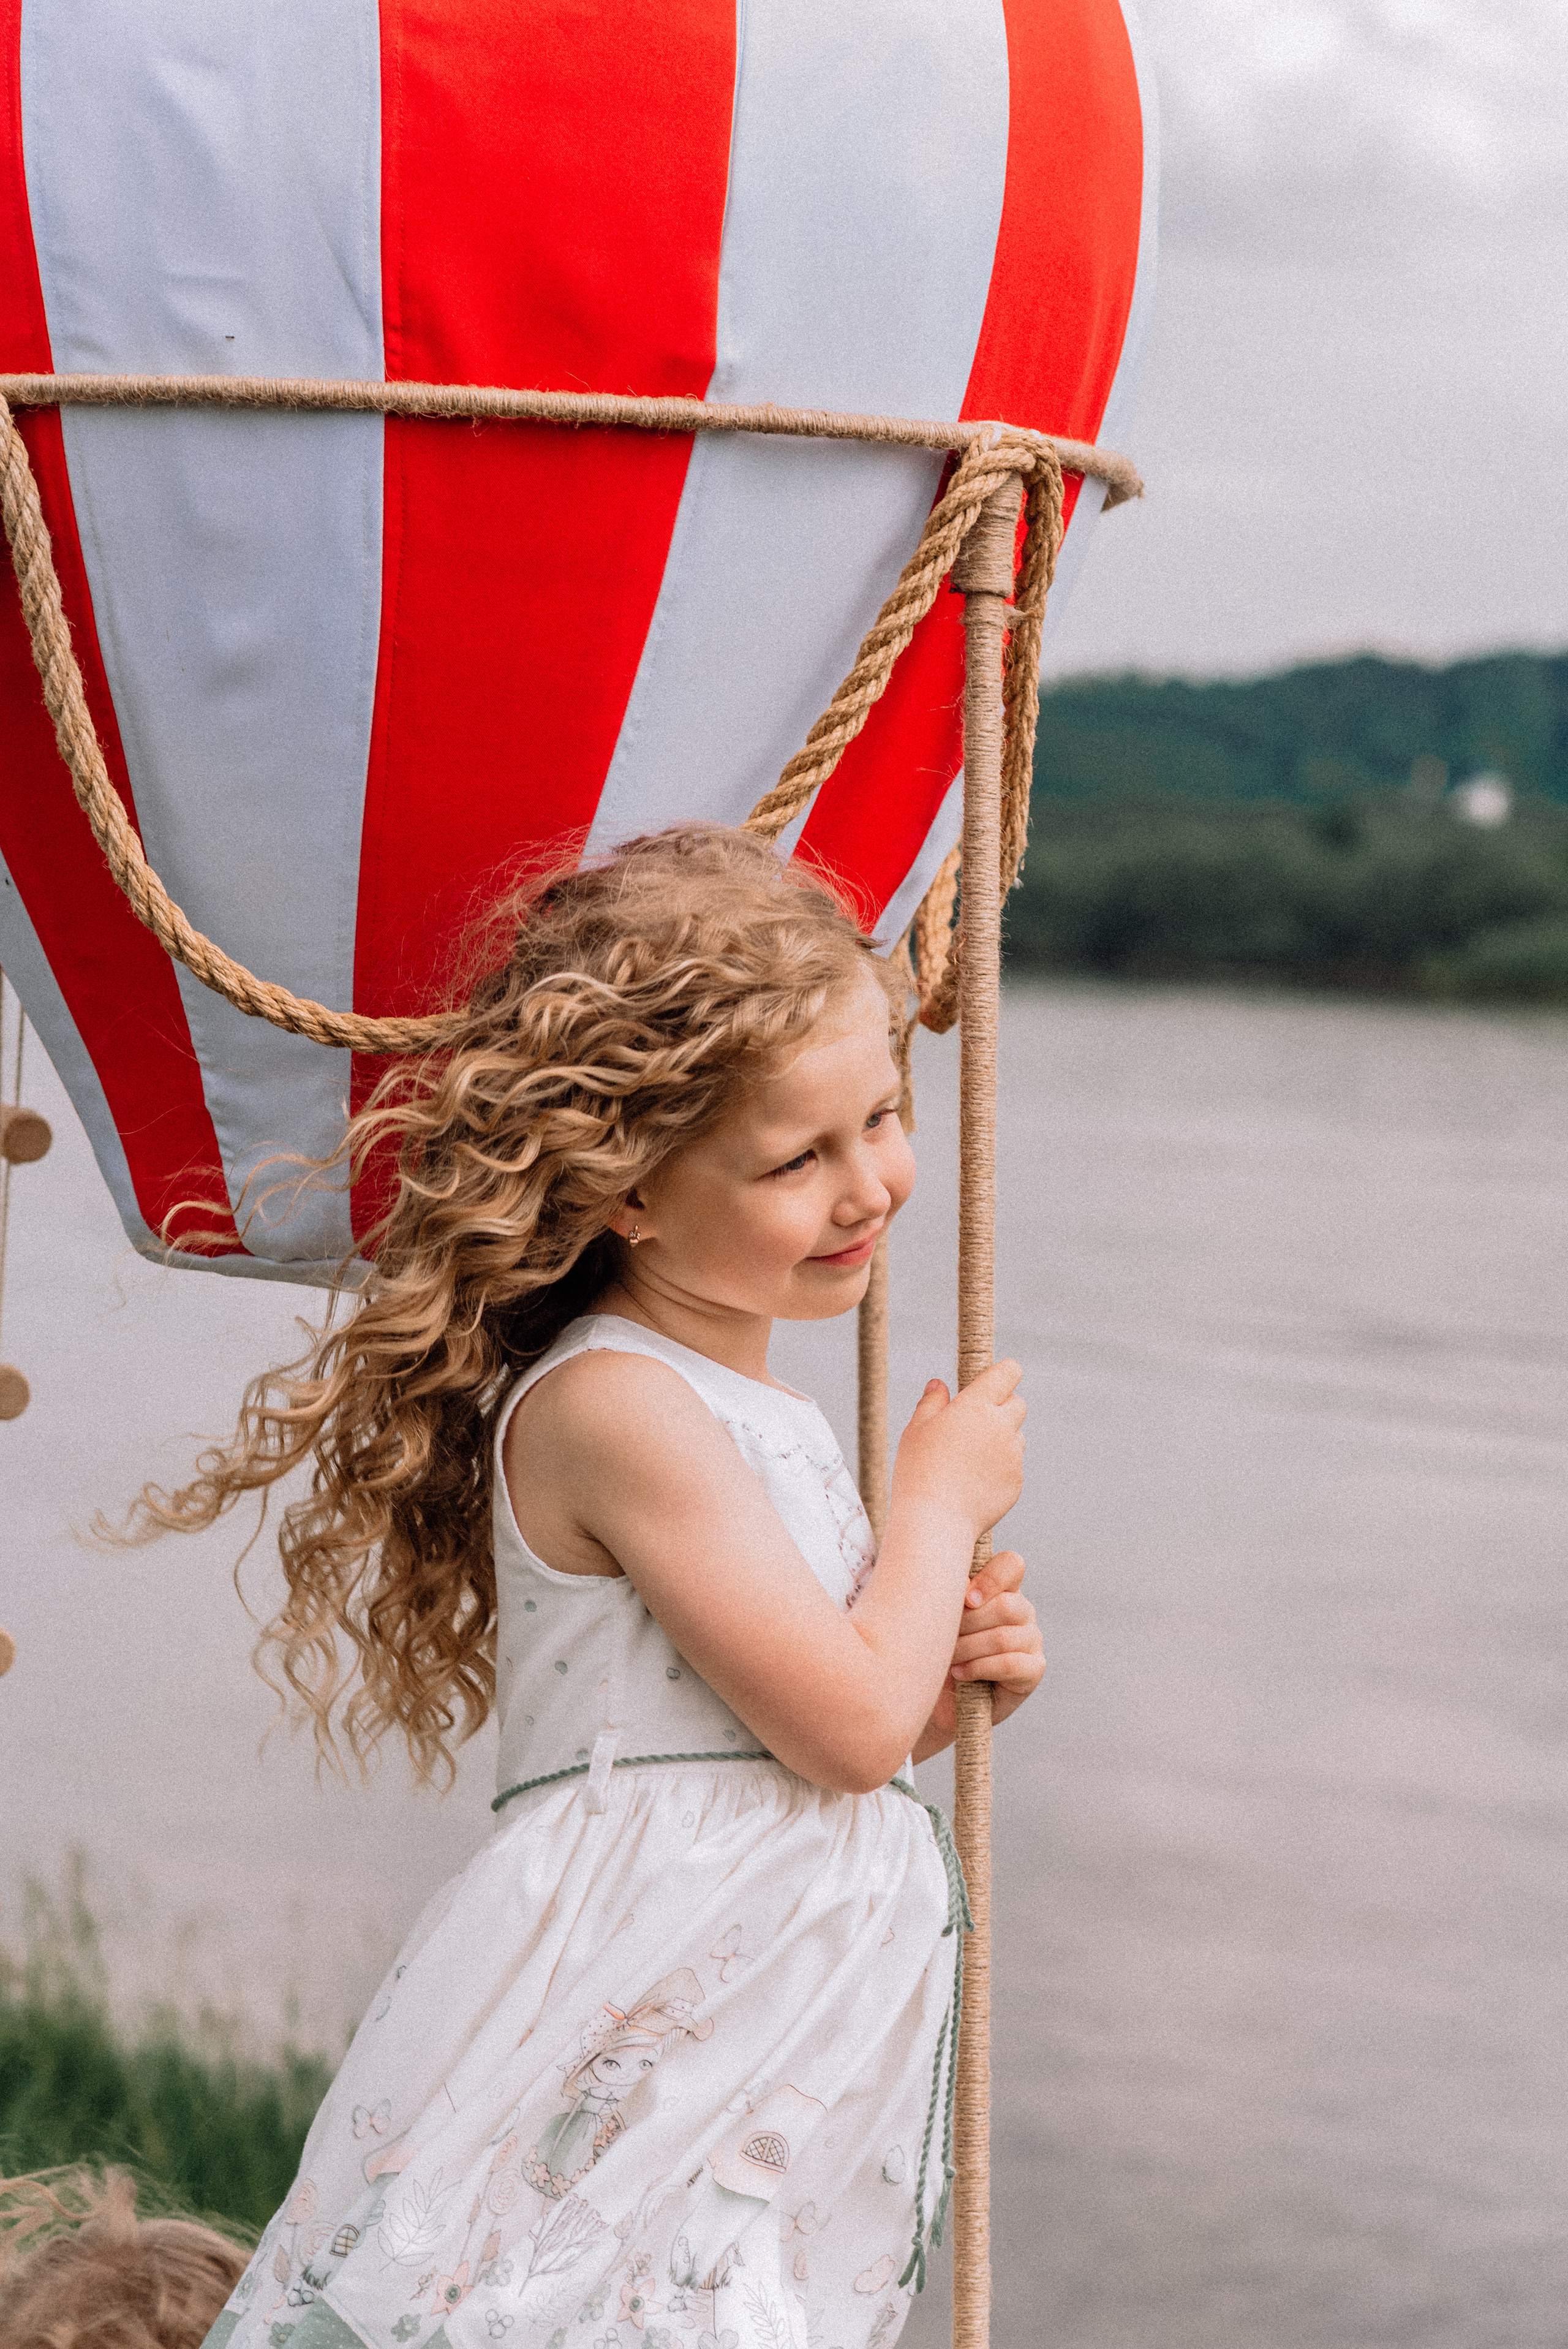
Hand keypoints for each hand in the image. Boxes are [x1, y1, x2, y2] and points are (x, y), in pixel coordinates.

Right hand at [890, 1360, 1025, 1541]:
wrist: (936, 1519)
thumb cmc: (918, 1470)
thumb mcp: (917, 1429)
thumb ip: (932, 1402)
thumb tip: (940, 1385)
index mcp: (976, 1405)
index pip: (1008, 1372)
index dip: (1004, 1372)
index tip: (994, 1379)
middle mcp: (1001, 1426)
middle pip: (1018, 1403)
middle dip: (1002, 1407)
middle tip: (975, 1423)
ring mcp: (1012, 1455)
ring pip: (1016, 1437)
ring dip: (1001, 1439)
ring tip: (969, 1459)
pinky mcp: (1016, 1481)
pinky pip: (1013, 1466)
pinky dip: (1000, 1468)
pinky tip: (974, 1482)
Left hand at [912, 1551, 1043, 1756]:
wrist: (935, 1699)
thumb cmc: (932, 1651)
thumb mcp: (935, 1617)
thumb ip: (945, 1593)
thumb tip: (949, 1582)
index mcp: (1000, 1588)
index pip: (1011, 1565)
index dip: (991, 1578)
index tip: (965, 1598)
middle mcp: (1021, 1610)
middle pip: (1006, 1605)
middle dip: (967, 1625)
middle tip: (943, 1640)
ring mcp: (1031, 1639)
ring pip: (1004, 1636)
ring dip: (968, 1649)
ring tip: (946, 1661)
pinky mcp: (1034, 1669)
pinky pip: (1012, 1663)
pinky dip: (980, 1668)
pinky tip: (960, 1674)